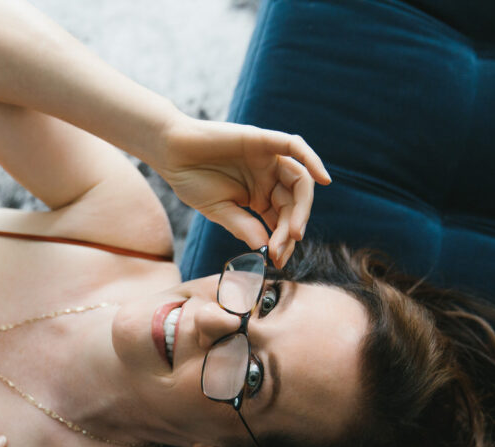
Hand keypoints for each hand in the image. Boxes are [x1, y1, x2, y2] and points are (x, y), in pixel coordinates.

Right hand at [155, 115, 330, 267]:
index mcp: (259, 195)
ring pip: (300, 179)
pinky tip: (323, 179)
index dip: (283, 240)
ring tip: (294, 232)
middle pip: (294, 202)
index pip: (281, 219)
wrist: (171, 152)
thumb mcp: (219, 211)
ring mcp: (268, 158)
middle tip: (283, 248)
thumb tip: (265, 248)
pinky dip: (312, 159)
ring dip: (302, 207)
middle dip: (292, 227)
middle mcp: (268, 176)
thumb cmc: (191, 180)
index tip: (277, 259)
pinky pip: (295, 146)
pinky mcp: (263, 139)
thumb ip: (243, 226)